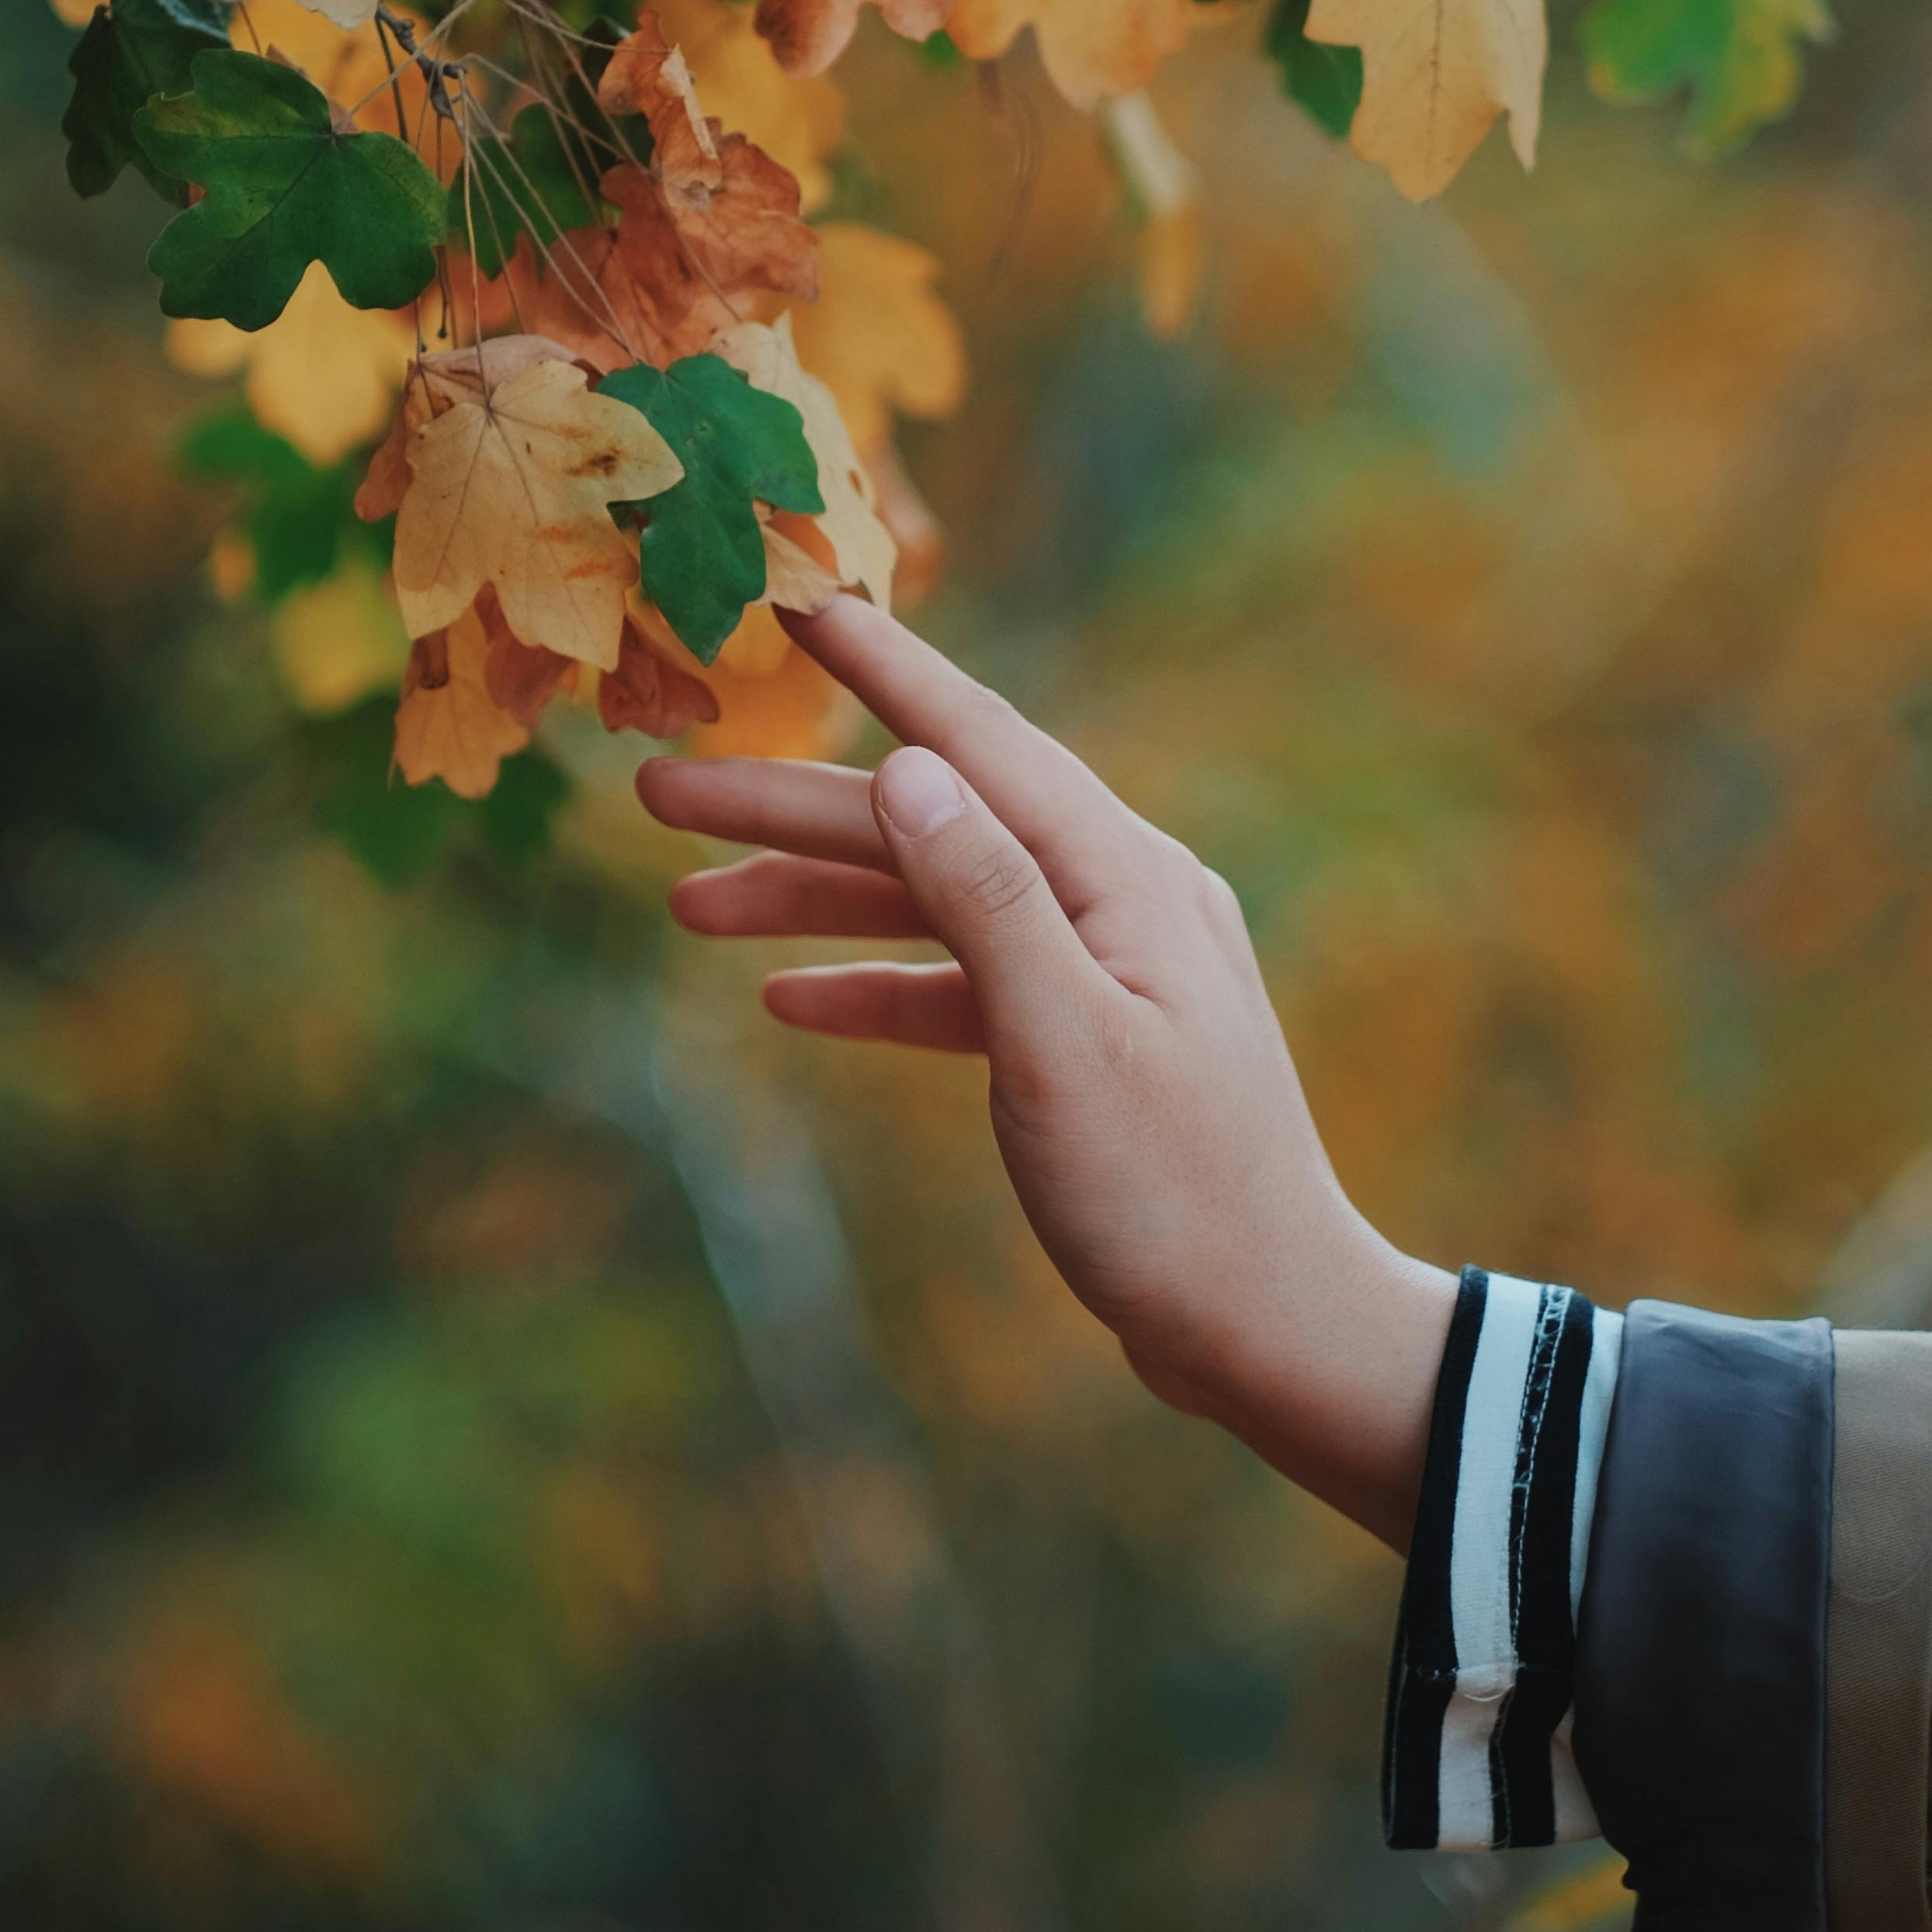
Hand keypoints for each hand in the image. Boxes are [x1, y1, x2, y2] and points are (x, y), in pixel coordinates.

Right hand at [637, 600, 1453, 1549]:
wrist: (1273, 1332)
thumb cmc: (1178, 1199)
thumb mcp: (1064, 1046)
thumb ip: (985, 902)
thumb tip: (908, 768)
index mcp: (1125, 878)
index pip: (982, 741)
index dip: (884, 670)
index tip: (796, 600)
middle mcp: (1121, 899)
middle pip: (935, 824)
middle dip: (795, 808)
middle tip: (657, 794)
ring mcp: (1107, 971)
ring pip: (936, 905)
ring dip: (818, 901)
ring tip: (689, 906)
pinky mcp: (1090, 1043)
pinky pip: (966, 986)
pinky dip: (881, 984)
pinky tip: (788, 998)